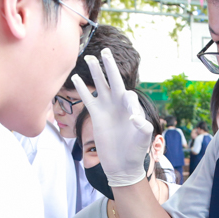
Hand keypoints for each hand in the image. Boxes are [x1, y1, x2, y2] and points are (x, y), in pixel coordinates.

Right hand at [71, 48, 152, 187]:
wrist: (122, 165)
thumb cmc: (136, 152)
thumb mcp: (143, 140)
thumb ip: (142, 127)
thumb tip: (135, 117)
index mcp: (132, 108)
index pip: (129, 96)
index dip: (128, 101)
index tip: (130, 117)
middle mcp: (119, 104)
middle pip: (114, 80)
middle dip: (110, 67)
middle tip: (106, 52)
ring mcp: (107, 108)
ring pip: (100, 85)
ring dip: (95, 72)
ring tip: (90, 58)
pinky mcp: (96, 115)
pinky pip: (88, 98)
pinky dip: (82, 89)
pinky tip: (76, 78)